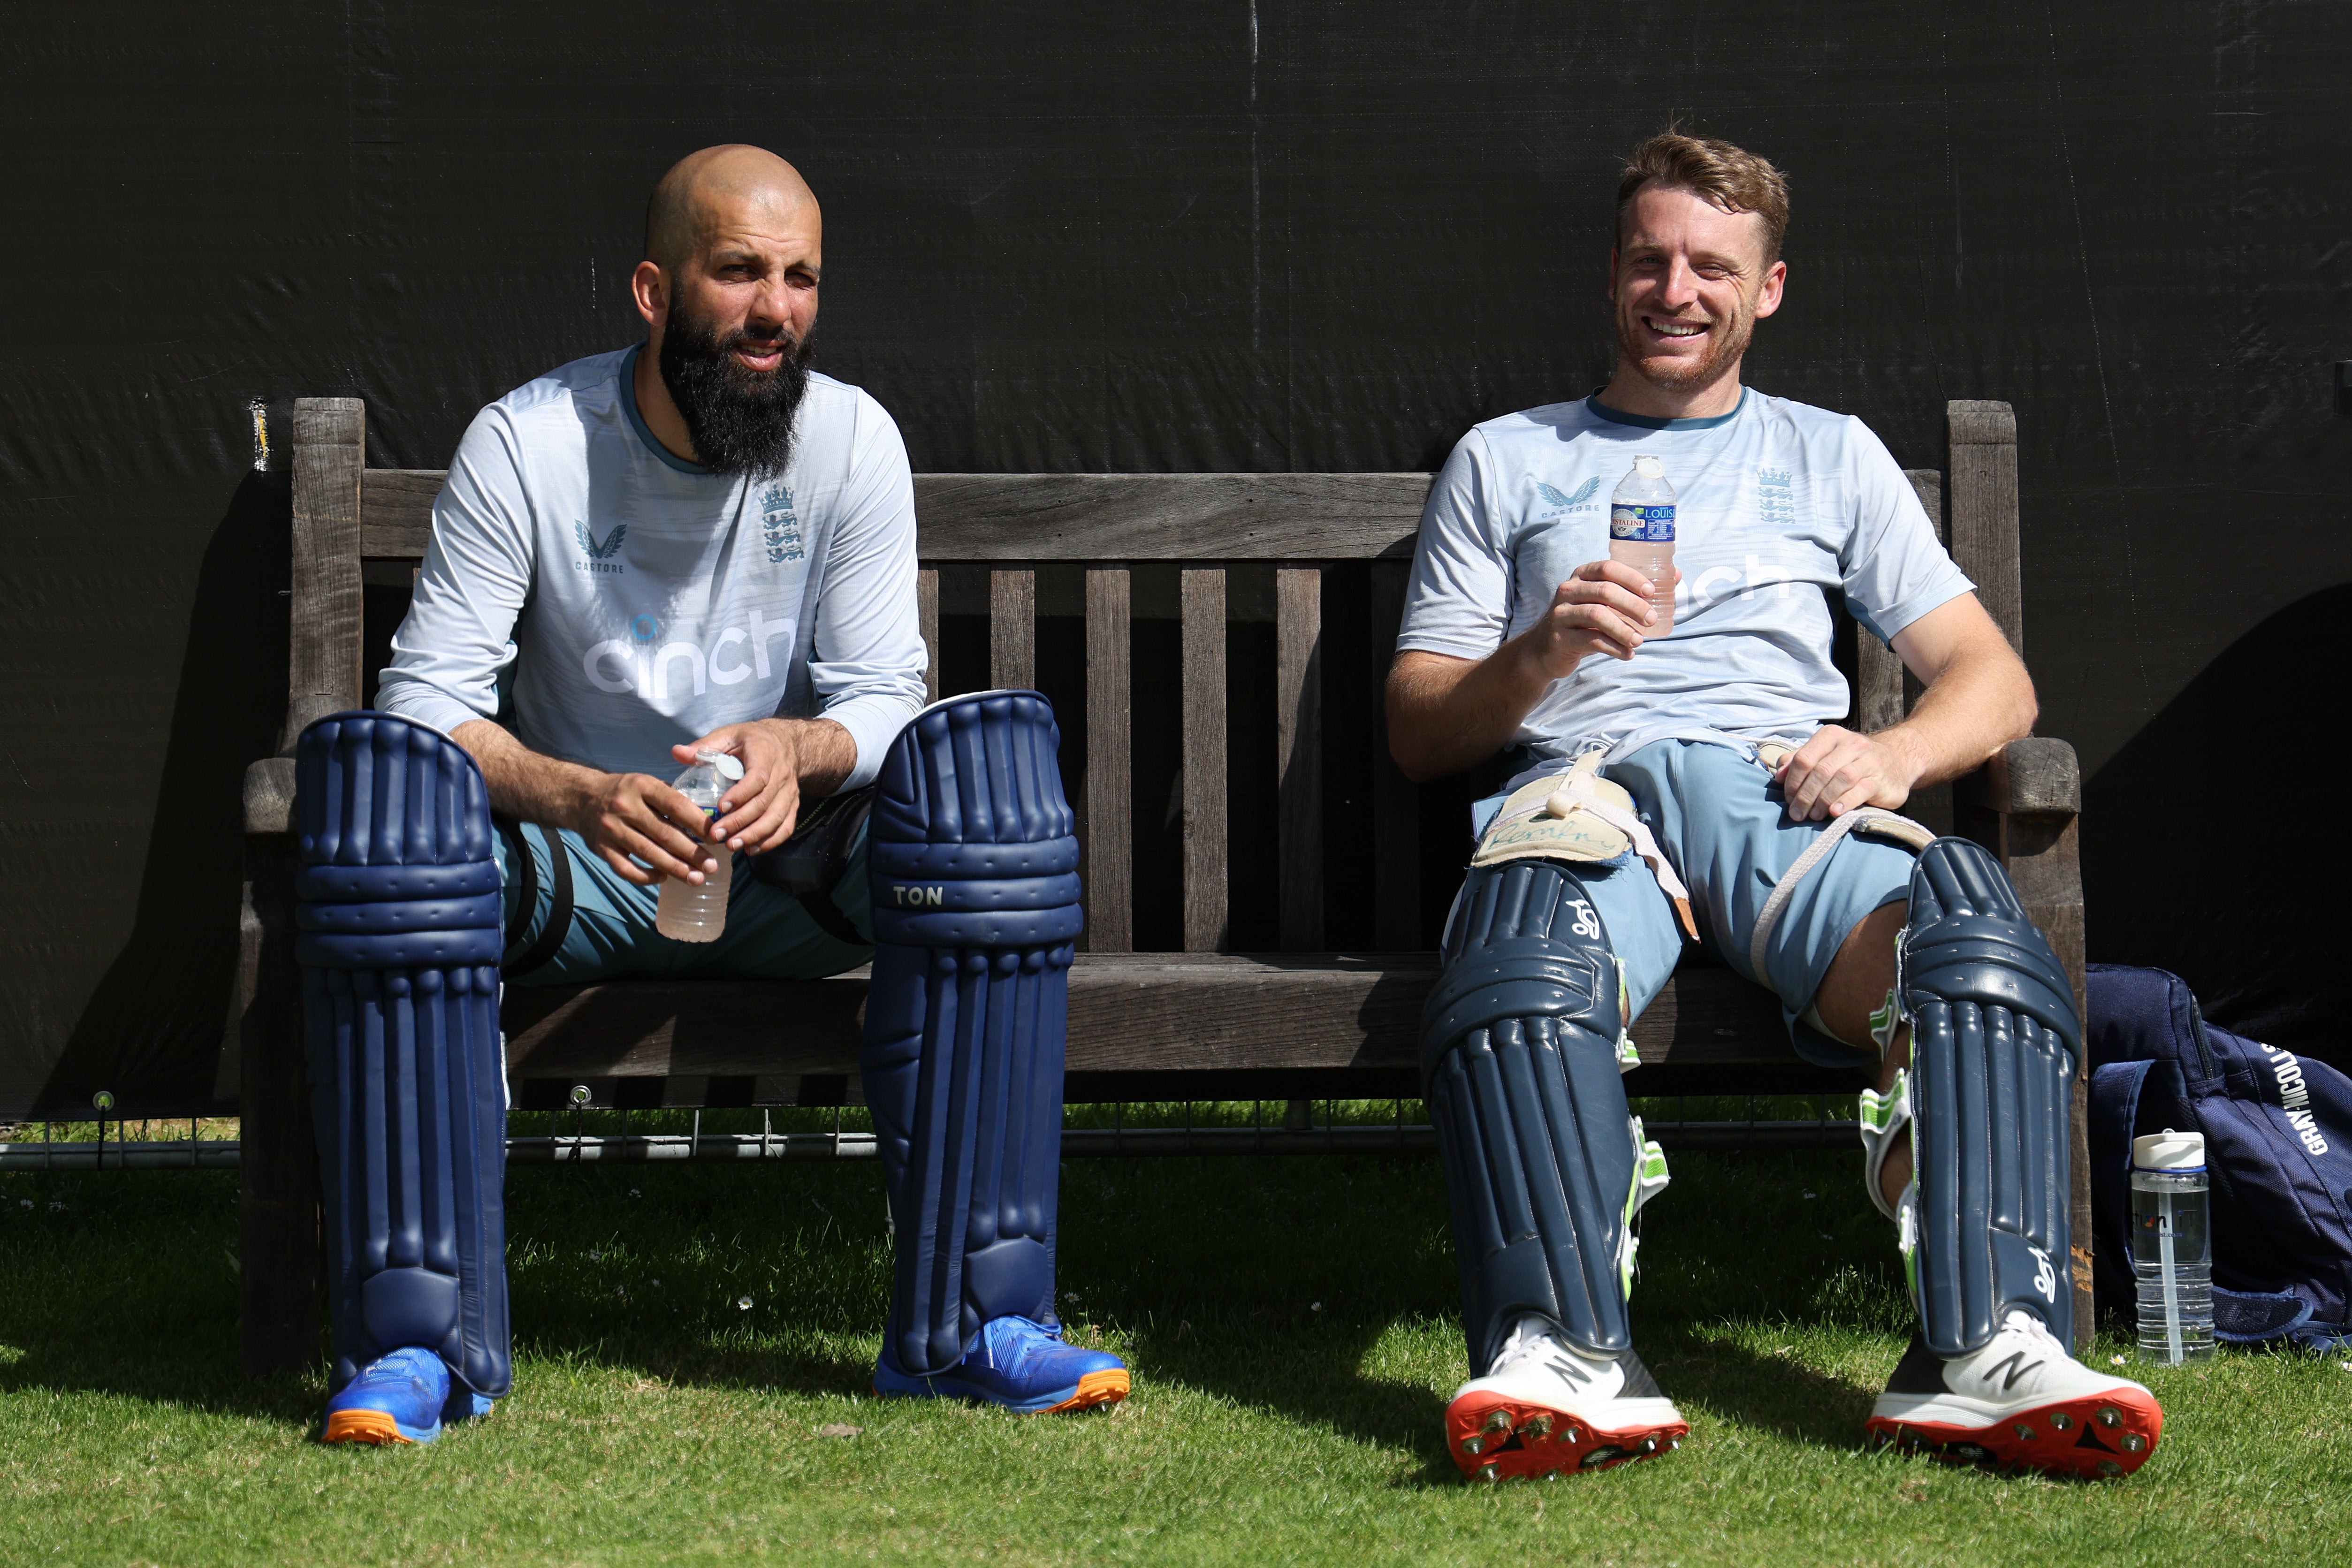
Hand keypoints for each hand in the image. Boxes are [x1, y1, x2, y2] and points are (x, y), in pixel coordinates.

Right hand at [569, 771, 721, 886]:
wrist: (582, 797)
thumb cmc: (626, 792)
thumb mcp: (647, 784)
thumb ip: (672, 798)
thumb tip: (707, 821)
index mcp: (642, 785)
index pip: (676, 805)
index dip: (698, 823)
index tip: (715, 837)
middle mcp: (625, 806)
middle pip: (665, 834)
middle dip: (692, 853)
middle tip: (712, 866)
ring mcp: (611, 828)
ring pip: (648, 853)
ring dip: (675, 868)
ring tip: (696, 878)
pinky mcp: (601, 848)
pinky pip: (626, 869)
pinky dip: (646, 877)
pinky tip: (663, 878)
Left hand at [674, 719, 803, 854]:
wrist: (787, 742)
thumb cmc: (752, 740)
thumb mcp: (729, 735)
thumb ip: (704, 746)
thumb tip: (677, 753)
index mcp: (765, 753)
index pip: (757, 777)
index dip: (740, 795)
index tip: (720, 808)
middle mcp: (781, 773)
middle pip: (764, 802)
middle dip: (740, 821)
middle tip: (717, 835)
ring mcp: (789, 791)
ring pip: (776, 817)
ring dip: (754, 834)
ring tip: (731, 845)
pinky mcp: (792, 805)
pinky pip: (786, 826)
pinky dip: (770, 841)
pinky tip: (751, 849)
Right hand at [1519, 560, 1683, 678]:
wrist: (1544, 649)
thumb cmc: (1583, 621)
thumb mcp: (1603, 602)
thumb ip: (1633, 590)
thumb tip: (1675, 576)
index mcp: (1582, 576)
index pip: (1608, 568)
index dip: (1632, 577)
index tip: (1652, 591)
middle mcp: (1568, 590)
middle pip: (1605, 591)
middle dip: (1633, 605)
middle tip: (1652, 619)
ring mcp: (1561, 614)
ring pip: (1597, 616)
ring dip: (1624, 629)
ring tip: (1640, 640)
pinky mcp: (1560, 638)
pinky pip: (1591, 640)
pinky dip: (1614, 648)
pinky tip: (1627, 654)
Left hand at [1776, 725, 1920, 821]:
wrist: (1897, 760)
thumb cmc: (1852, 760)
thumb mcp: (1825, 754)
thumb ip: (1799, 760)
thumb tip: (1778, 776)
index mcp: (1831, 736)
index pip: (1804, 758)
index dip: (1792, 781)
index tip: (1788, 798)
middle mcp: (1851, 744)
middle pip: (1820, 771)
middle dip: (1804, 795)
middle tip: (1796, 813)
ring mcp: (1869, 761)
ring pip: (1840, 779)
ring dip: (1822, 800)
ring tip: (1813, 816)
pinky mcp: (1881, 780)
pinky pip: (1861, 790)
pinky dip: (1845, 802)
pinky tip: (1834, 812)